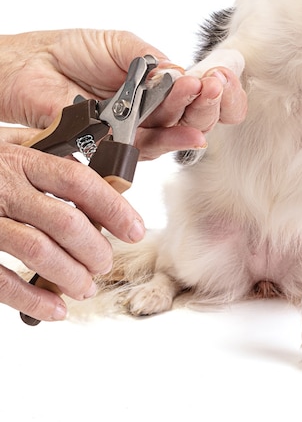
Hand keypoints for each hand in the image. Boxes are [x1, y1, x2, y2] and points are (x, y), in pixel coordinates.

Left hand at [0, 29, 246, 159]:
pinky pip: (146, 150)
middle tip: (213, 86)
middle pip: (192, 117)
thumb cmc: (69, 50)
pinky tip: (191, 133)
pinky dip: (170, 141)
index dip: (214, 88)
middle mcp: (150, 111)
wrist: (26, 66)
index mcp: (156, 84)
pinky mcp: (113, 148)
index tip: (221, 77)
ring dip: (193, 118)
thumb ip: (152, 61)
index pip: (195, 91)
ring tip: (202, 96)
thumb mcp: (121, 44)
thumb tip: (182, 74)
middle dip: (208, 104)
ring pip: (175, 135)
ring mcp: (134, 130)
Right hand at [0, 133, 145, 321]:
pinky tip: (53, 308)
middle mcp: (3, 186)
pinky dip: (31, 298)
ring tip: (86, 285)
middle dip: (93, 247)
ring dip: (69, 274)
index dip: (113, 206)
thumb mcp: (10, 147)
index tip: (134, 228)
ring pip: (36, 251)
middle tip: (105, 262)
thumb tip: (96, 171)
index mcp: (21, 160)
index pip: (79, 181)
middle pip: (63, 220)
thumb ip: (46, 157)